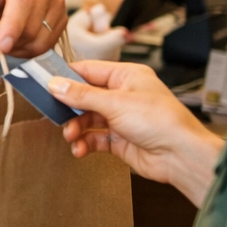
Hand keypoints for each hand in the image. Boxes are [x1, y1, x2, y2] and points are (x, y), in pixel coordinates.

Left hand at [0, 0, 65, 55]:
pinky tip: (15, 40)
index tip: (1, 45)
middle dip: (9, 40)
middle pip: (32, 25)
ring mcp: (56, 1)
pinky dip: (28, 50)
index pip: (22, 0)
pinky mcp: (61, 17)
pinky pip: (47, 45)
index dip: (13, 26)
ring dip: (18, 47)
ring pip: (41, 39)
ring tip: (1, 37)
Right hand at [50, 59, 224, 205]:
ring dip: (76, 128)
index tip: (45, 82)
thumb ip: (82, 95)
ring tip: (71, 136)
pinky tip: (80, 149)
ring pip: (87, 119)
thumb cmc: (161, 122)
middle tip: (54, 115)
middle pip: (85, 97)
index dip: (66, 77)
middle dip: (70, 108)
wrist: (181, 156)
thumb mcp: (115, 103)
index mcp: (126, 76)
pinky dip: (85, 143)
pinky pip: (95, 138)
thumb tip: (55, 85)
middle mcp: (123, 95)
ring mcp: (121, 118)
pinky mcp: (120, 139)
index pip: (88, 71)